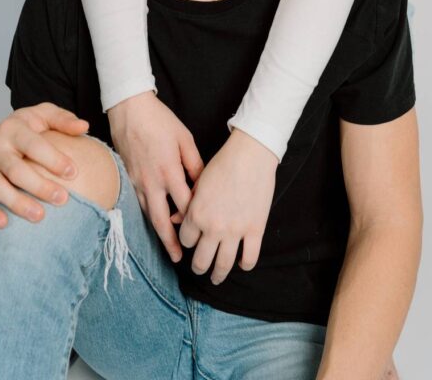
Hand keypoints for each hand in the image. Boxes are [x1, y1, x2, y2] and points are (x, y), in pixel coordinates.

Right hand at [0, 103, 89, 230]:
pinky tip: (4, 223)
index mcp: (13, 128)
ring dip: (18, 203)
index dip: (53, 159)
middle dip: (39, 186)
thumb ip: (63, 119)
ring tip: (40, 216)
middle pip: (16, 170)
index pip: (34, 145)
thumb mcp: (44, 115)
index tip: (73, 173)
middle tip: (62, 199)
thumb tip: (84, 126)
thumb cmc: (26, 127)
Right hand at [107, 92, 203, 262]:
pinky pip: (139, 203)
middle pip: (163, 220)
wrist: (129, 109)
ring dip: (159, 233)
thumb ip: (195, 163)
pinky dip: (147, 217)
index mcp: (169, 171)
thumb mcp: (184, 138)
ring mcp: (137, 182)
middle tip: (179, 259)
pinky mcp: (128, 178)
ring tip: (168, 249)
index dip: (195, 220)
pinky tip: (154, 224)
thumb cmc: (159, 121)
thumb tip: (205, 184)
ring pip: (149, 215)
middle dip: (172, 241)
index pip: (185, 205)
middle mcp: (152, 182)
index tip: (206, 231)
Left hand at [178, 128, 277, 284]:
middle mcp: (213, 227)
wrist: (251, 155)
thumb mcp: (199, 182)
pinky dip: (245, 265)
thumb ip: (187, 205)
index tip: (191, 243)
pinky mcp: (255, 230)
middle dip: (198, 267)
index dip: (187, 242)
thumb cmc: (223, 163)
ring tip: (217, 277)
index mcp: (196, 214)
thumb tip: (175, 221)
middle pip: (201, 260)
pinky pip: (249, 258)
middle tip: (200, 269)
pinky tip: (242, 264)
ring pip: (224, 265)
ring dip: (218, 275)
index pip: (185, 240)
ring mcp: (235, 231)